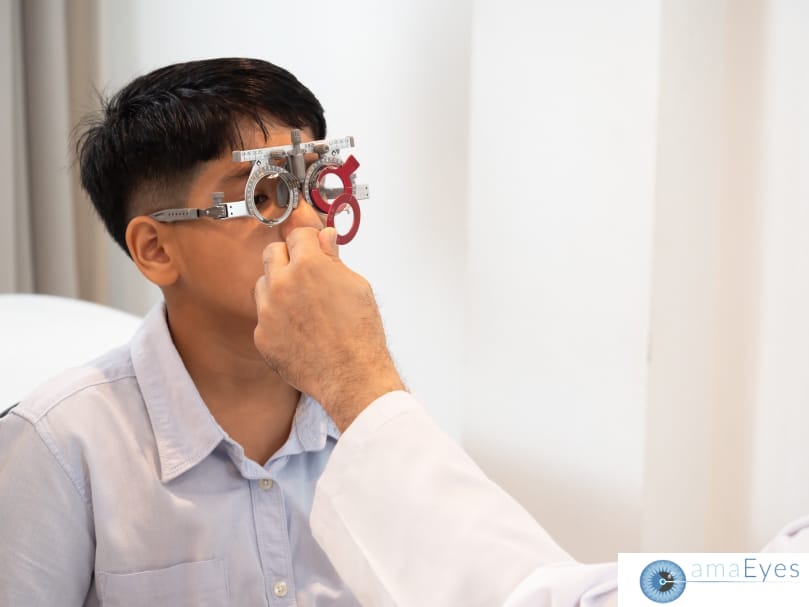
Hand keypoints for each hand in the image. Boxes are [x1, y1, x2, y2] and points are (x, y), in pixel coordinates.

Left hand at [253, 227, 404, 429]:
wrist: (351, 375)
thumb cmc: (359, 333)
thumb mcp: (356, 286)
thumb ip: (333, 258)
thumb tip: (325, 237)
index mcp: (308, 265)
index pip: (298, 235)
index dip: (309, 241)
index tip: (313, 248)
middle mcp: (282, 284)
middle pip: (271, 252)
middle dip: (288, 257)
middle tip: (305, 273)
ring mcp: (267, 311)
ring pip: (262, 283)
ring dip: (277, 287)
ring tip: (302, 305)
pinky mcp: (261, 335)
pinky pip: (263, 316)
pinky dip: (276, 318)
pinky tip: (298, 329)